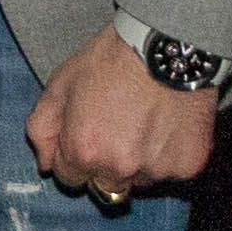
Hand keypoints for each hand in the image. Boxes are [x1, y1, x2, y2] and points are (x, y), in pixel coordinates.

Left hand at [25, 27, 216, 202]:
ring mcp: (157, 170)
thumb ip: (42, 129)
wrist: (168, 45)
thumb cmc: (111, 60)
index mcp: (83, 151)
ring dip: (140, 163)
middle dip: (107, 164)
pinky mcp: (189, 165)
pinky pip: (173, 172)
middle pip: (106, 185)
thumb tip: (45, 165)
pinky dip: (170, 155)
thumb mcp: (60, 84)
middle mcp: (119, 168)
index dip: (77, 155)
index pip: (71, 179)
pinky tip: (169, 125)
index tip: (89, 134)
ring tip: (146, 123)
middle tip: (119, 127)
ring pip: (141, 181)